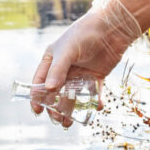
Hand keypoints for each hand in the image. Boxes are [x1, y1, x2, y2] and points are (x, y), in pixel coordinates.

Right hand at [31, 0, 141, 126]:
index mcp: (51, 60)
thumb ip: (58, 70)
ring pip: (72, 96)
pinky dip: (93, 102)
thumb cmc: (84, 34)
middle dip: (55, 107)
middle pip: (56, 93)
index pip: (40, 81)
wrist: (112, 27)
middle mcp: (64, 69)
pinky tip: (95, 108)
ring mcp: (80, 74)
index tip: (37, 110)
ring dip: (71, 109)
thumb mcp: (67, 50)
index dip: (37, 96)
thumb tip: (48, 90)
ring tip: (69, 122)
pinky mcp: (95, 77)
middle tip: (57, 119)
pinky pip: (92, 93)